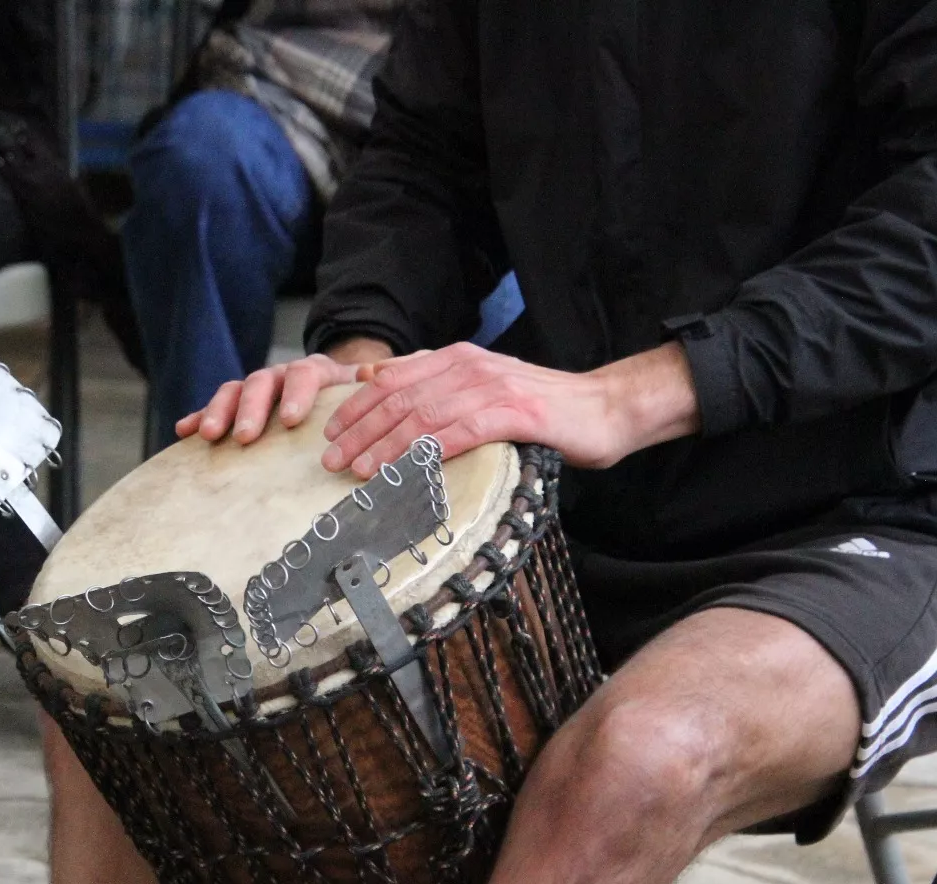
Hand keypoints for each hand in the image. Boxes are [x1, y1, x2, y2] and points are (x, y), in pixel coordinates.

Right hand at [174, 338, 392, 444]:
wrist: (335, 388)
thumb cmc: (350, 399)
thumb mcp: (363, 392)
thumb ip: (367, 386)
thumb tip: (372, 375)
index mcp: (315, 371)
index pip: (305, 374)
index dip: (297, 395)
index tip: (291, 420)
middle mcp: (281, 375)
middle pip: (262, 382)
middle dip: (251, 409)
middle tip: (244, 436)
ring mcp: (257, 389)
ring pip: (234, 391)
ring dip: (220, 411)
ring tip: (210, 435)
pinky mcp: (238, 405)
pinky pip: (215, 407)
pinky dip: (200, 416)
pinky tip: (183, 430)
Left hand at [322, 341, 700, 475]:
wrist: (607, 409)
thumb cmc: (542, 409)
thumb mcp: (482, 388)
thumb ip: (435, 383)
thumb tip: (376, 379)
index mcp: (457, 359)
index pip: (392, 380)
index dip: (356, 408)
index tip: (329, 434)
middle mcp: (469, 367)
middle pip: (398, 398)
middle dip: (359, 431)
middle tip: (330, 460)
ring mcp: (492, 388)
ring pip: (422, 415)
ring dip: (384, 445)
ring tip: (357, 471)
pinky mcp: (514, 414)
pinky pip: (459, 433)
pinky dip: (427, 452)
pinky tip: (405, 471)